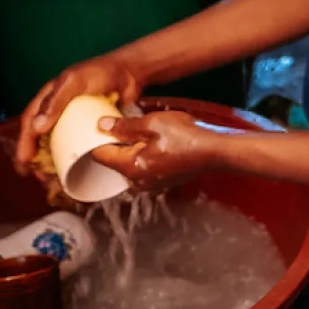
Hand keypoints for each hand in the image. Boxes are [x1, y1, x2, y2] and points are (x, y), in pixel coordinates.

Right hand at [14, 54, 144, 174]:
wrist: (130, 73)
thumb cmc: (101, 72)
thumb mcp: (75, 82)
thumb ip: (56, 101)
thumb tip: (36, 128)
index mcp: (49, 98)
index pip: (30, 121)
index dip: (25, 141)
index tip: (24, 161)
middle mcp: (58, 110)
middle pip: (40, 137)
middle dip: (35, 158)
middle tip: (37, 176)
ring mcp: (74, 120)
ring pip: (57, 144)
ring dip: (51, 162)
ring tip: (51, 179)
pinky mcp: (89, 128)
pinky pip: (76, 146)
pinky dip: (71, 159)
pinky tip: (72, 171)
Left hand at [90, 110, 219, 191]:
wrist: (214, 151)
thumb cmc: (185, 137)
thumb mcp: (151, 123)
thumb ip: (124, 126)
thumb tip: (102, 125)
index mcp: (131, 168)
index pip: (100, 156)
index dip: (95, 139)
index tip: (95, 127)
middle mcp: (138, 181)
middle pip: (114, 163)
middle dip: (113, 145)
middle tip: (115, 127)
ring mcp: (151, 184)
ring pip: (129, 167)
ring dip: (128, 152)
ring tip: (134, 133)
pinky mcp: (162, 182)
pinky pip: (143, 170)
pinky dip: (142, 158)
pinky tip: (151, 143)